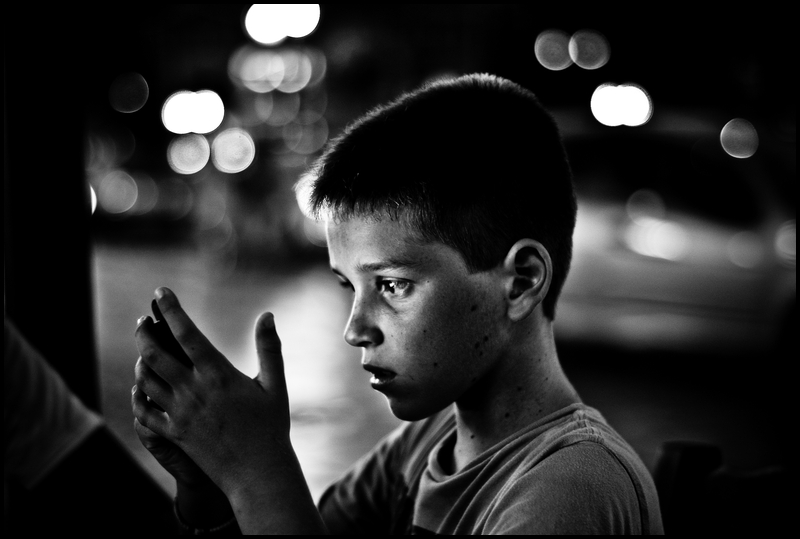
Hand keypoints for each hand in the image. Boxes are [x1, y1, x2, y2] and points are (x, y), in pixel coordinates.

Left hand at [132, 287, 291, 496]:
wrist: (258, 473)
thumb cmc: (271, 427)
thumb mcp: (275, 384)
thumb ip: (269, 347)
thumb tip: (267, 315)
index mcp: (219, 375)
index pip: (187, 333)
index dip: (172, 309)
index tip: (161, 291)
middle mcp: (194, 392)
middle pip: (155, 354)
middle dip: (145, 332)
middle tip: (144, 319)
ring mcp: (180, 414)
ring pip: (145, 380)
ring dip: (140, 359)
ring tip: (143, 348)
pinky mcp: (173, 434)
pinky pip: (145, 411)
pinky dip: (139, 394)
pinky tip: (142, 386)